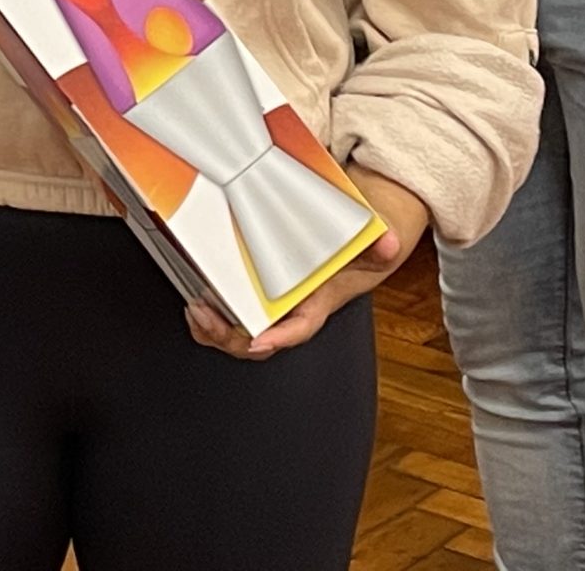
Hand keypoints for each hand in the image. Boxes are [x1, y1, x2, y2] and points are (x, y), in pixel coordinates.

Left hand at [187, 168, 428, 360]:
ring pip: (240, 336)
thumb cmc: (352, 255)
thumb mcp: (368, 248)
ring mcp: (270, 310)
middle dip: (230, 337)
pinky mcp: (254, 299)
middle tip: (205, 316)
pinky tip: (195, 308)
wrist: (351, 250)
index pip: (300, 328)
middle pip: (259, 341)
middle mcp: (289, 313)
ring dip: (214, 331)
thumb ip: (378, 246)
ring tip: (195, 312)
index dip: (280, 337)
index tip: (260, 341)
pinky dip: (210, 320)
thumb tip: (389, 243)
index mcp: (315, 305)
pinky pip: (229, 321)